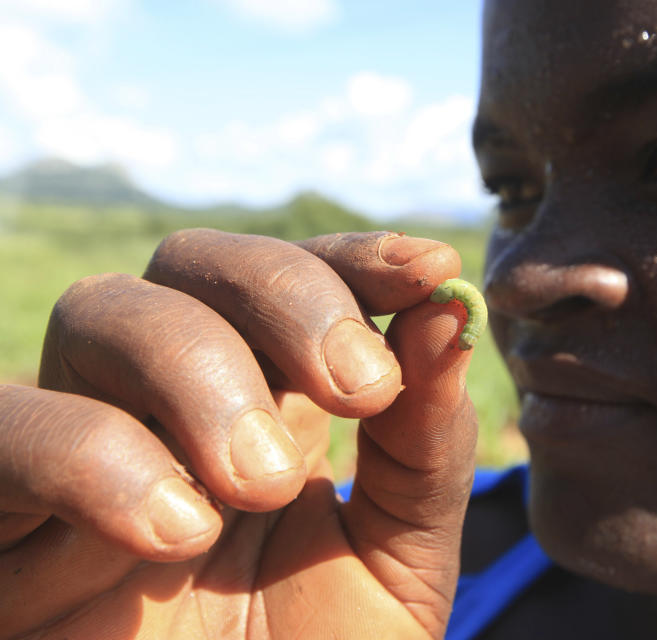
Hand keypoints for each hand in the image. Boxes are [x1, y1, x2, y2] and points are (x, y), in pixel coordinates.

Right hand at [0, 229, 476, 638]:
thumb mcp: (399, 557)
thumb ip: (425, 444)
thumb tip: (447, 313)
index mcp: (271, 403)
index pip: (294, 275)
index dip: (354, 256)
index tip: (428, 269)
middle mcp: (171, 405)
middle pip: (193, 261)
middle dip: (286, 297)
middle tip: (361, 390)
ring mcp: (82, 446)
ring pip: (99, 312)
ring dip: (199, 372)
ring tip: (267, 485)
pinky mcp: (8, 522)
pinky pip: (10, 430)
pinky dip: (95, 457)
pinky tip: (178, 532)